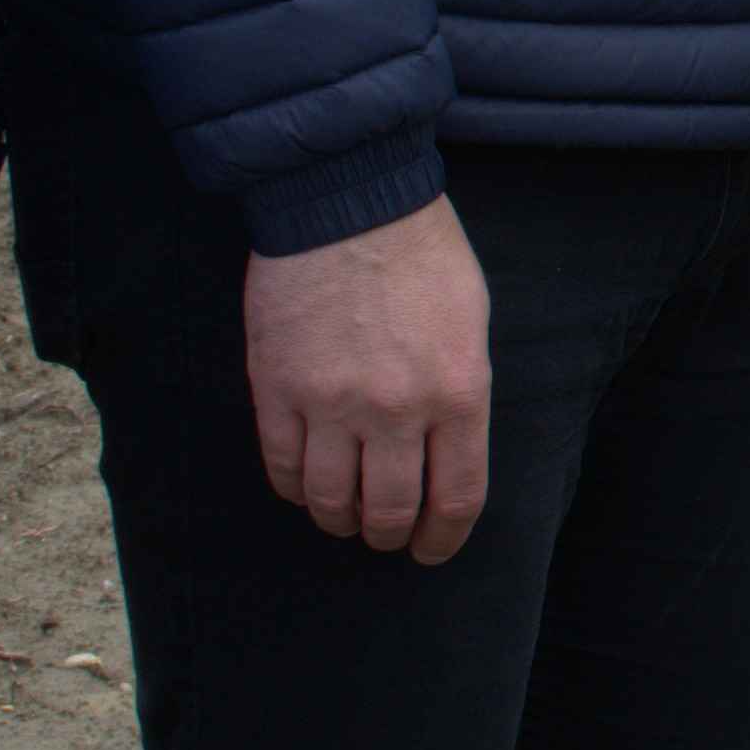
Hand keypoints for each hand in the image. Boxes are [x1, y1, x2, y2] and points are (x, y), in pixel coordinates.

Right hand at [242, 198, 490, 560]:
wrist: (345, 200)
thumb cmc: (419, 252)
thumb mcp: (471, 322)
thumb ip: (461, 392)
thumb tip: (446, 451)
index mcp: (458, 392)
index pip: (456, 498)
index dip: (443, 538)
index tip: (431, 549)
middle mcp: (396, 410)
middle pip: (390, 510)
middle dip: (389, 534)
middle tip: (385, 533)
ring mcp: (331, 403)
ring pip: (330, 500)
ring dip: (339, 519)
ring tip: (344, 515)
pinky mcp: (277, 389)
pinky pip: (282, 466)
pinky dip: (293, 488)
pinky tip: (303, 484)